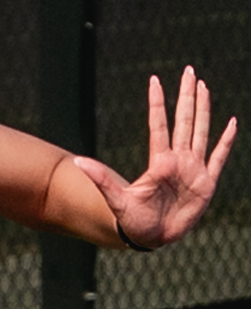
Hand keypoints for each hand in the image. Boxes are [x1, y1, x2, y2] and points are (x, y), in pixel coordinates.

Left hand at [73, 66, 236, 248]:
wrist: (151, 238)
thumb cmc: (132, 220)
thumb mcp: (116, 199)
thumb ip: (101, 179)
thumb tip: (77, 161)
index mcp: (159, 161)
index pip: (159, 125)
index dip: (158, 103)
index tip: (154, 80)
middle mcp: (177, 160)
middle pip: (184, 120)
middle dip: (187, 96)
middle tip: (189, 71)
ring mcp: (193, 169)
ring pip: (200, 131)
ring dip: (203, 109)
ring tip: (204, 87)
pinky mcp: (207, 183)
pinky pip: (219, 157)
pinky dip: (225, 141)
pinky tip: (231, 123)